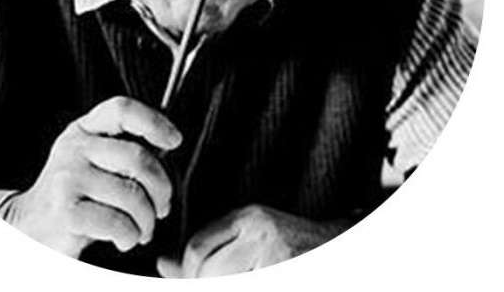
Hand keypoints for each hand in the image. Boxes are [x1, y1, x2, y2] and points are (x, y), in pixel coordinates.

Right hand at [9, 96, 181, 257]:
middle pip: (138, 157)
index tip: (174, 140)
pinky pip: (118, 222)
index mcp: (85, 128)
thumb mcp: (92, 159)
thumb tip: (168, 145)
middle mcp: (75, 148)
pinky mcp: (66, 211)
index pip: (122, 109)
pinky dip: (130, 235)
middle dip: (161, 188)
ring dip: (147, 219)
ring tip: (142, 228)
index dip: (154, 121)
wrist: (28, 226)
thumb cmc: (74, 193)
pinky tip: (125, 238)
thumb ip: (123, 148)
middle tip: (162, 206)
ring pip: (132, 195)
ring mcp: (68, 178)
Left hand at [157, 204, 350, 276]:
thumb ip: (208, 250)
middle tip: (217, 281)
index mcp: (249, 218)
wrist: (340, 245)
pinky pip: (248, 285)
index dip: (187, 272)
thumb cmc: (290, 243)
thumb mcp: (248, 237)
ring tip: (239, 276)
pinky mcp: (286, 269)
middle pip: (208, 271)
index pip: (197, 247)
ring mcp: (277, 257)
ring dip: (223, 284)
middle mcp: (262, 234)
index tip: (191, 280)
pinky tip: (250, 279)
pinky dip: (240, 284)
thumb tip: (164, 264)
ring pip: (224, 282)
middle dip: (202, 283)